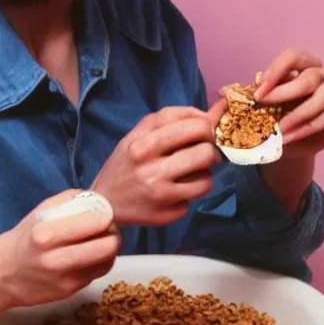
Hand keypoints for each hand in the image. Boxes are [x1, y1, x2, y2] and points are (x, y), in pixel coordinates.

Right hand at [0, 189, 120, 324]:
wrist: (2, 275)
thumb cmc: (24, 238)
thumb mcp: (40, 212)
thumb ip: (69, 200)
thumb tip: (97, 197)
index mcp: (46, 234)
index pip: (94, 223)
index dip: (107, 217)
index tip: (105, 213)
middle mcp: (55, 259)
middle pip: (107, 247)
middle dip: (115, 235)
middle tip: (110, 229)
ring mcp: (63, 279)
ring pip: (106, 263)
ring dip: (111, 250)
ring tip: (104, 241)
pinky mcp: (69, 292)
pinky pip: (96, 274)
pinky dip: (100, 263)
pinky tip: (92, 255)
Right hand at [91, 106, 222, 226]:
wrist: (105, 202)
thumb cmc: (125, 162)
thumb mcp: (139, 134)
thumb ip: (174, 118)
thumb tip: (218, 110)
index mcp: (143, 145)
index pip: (192, 126)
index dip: (206, 125)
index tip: (202, 130)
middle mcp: (152, 171)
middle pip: (205, 152)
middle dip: (208, 149)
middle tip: (200, 150)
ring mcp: (162, 195)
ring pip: (206, 178)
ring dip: (203, 172)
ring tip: (188, 171)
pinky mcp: (169, 214)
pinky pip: (195, 197)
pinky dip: (191, 190)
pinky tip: (177, 188)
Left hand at [254, 48, 323, 157]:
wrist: (290, 139)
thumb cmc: (276, 114)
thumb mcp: (263, 103)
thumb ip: (251, 95)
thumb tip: (223, 92)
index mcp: (302, 66)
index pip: (292, 57)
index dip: (276, 70)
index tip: (258, 90)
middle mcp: (321, 75)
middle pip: (307, 79)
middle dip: (282, 94)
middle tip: (263, 106)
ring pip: (321, 100)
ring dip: (297, 116)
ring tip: (278, 130)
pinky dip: (307, 128)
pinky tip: (289, 137)